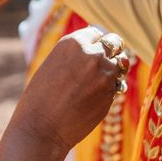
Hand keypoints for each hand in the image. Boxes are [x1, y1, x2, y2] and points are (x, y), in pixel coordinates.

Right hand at [11, 26, 122, 151]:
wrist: (41, 127)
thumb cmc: (40, 98)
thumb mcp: (54, 65)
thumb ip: (75, 56)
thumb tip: (98, 51)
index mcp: (73, 42)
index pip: (96, 32)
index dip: (97, 42)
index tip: (96, 50)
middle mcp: (92, 53)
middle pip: (115, 43)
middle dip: (112, 51)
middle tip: (104, 63)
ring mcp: (104, 73)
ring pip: (121, 64)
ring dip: (114, 71)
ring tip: (99, 82)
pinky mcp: (111, 93)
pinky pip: (118, 85)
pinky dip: (110, 89)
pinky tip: (94, 99)